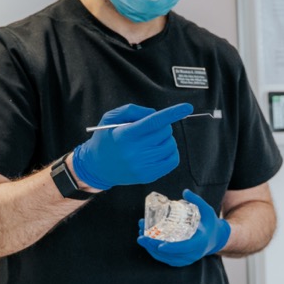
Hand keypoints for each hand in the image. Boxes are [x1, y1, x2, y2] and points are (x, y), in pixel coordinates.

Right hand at [72, 103, 192, 189]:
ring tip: (151, 140)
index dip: (172, 113)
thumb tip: (156, 114)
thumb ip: (132, 110)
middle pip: (164, 132)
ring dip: (165, 139)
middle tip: (148, 130)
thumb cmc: (105, 139)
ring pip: (170, 145)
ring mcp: (143, 166)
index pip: (154, 122)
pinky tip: (158, 150)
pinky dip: (170, 152)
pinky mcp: (149, 176)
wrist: (96, 167)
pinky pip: (173, 160)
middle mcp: (135, 152)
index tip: (187, 107)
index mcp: (125, 135)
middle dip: (161, 126)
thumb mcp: (110, 118)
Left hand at [137, 189, 231, 266]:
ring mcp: (187, 259)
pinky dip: (155, 253)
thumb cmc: (210, 223)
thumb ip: (197, 201)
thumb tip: (185, 191)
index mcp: (200, 242)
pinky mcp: (182, 261)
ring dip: (151, 249)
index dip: (171, 248)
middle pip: (171, 254)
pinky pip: (167, 260)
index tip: (159, 245)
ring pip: (166, 258)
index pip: (185, 248)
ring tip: (141, 236)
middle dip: (154, 246)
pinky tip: (146, 244)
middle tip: (141, 236)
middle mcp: (193, 254)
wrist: (215, 239)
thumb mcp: (207, 211)